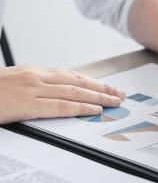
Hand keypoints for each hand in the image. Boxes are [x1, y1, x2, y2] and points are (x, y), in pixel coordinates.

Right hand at [0, 66, 124, 123]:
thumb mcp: (12, 84)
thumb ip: (32, 87)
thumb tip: (51, 94)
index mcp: (32, 72)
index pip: (69, 75)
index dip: (91, 81)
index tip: (108, 87)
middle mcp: (35, 77)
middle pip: (77, 81)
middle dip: (101, 88)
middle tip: (120, 94)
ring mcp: (32, 89)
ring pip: (74, 92)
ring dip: (98, 97)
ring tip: (114, 102)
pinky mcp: (27, 104)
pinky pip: (60, 106)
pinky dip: (80, 107)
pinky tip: (94, 110)